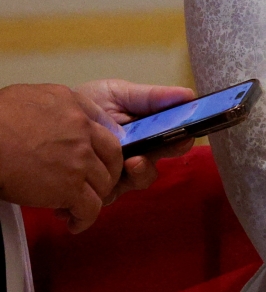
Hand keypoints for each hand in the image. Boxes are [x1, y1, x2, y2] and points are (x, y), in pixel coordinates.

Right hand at [0, 84, 122, 232]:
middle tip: (91, 185)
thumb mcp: (36, 95)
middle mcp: (84, 134)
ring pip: (104, 184)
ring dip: (94, 197)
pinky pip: (90, 208)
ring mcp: (80, 161)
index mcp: (76, 110)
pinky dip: (84, 218)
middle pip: (113, 158)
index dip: (104, 150)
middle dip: (107, 174)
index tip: (97, 162)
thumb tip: (70, 116)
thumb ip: (63, 103)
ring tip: (76, 205)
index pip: (107, 130)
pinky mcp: (69, 188)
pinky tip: (73, 222)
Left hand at [73, 80, 194, 205]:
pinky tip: (88, 178)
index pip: (174, 143)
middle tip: (136, 160)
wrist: (50, 118)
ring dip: (128, 178)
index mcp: (149, 134)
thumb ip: (152, 97)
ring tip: (115, 168)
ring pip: (133, 185)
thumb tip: (189, 95)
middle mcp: (137, 157)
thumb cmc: (90, 103)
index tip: (180, 138)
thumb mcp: (120, 94)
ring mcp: (118, 175)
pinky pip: (105, 198)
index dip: (181, 142)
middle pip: (154, 170)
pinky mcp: (97, 189)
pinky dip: (97, 192)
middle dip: (147, 167)